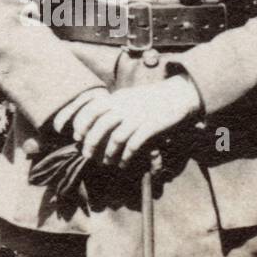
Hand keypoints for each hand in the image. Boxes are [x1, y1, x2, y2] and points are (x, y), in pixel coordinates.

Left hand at [78, 76, 200, 167]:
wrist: (179, 94)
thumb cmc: (152, 98)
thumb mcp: (129, 96)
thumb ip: (113, 104)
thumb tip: (93, 117)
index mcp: (118, 97)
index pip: (92, 108)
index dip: (81, 123)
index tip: (77, 136)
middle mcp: (126, 106)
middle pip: (101, 125)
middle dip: (91, 143)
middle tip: (88, 155)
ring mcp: (139, 116)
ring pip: (117, 138)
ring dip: (109, 153)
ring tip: (107, 163)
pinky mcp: (152, 126)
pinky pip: (134, 144)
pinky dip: (126, 156)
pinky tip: (124, 163)